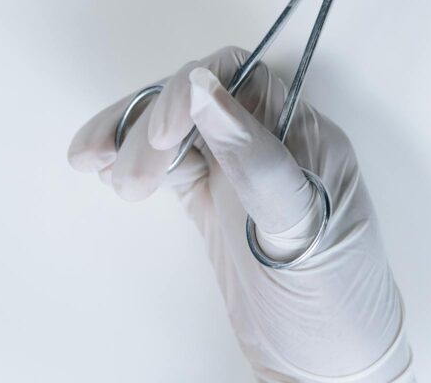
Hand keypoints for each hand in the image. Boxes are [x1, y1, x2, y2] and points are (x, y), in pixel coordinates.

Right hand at [68, 47, 413, 381]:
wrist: (328, 371)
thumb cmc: (334, 303)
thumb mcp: (295, 228)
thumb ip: (252, 155)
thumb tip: (203, 87)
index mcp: (303, 132)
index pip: (240, 76)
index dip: (190, 91)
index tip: (156, 133)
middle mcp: (269, 139)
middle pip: (196, 97)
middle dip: (151, 125)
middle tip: (126, 179)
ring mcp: (237, 167)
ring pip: (174, 126)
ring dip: (129, 138)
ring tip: (96, 168)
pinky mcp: (213, 195)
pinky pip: (166, 160)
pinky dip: (130, 160)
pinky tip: (103, 170)